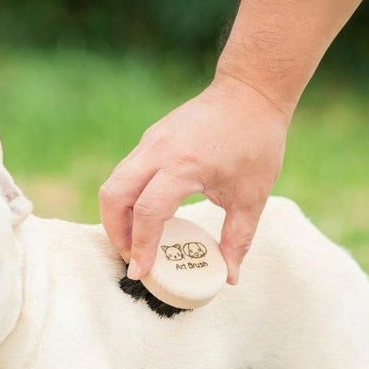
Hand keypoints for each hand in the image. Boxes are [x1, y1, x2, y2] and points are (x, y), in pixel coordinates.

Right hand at [99, 75, 289, 283]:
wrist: (250, 92)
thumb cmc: (255, 141)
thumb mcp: (252, 196)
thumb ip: (238, 238)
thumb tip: (230, 276)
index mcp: (183, 165)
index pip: (147, 212)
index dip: (140, 246)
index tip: (140, 273)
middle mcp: (157, 151)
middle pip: (113, 195)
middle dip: (116, 232)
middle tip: (132, 257)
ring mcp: (150, 141)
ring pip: (114, 182)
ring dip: (117, 215)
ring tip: (137, 241)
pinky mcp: (151, 138)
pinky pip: (127, 172)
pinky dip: (127, 198)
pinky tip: (146, 215)